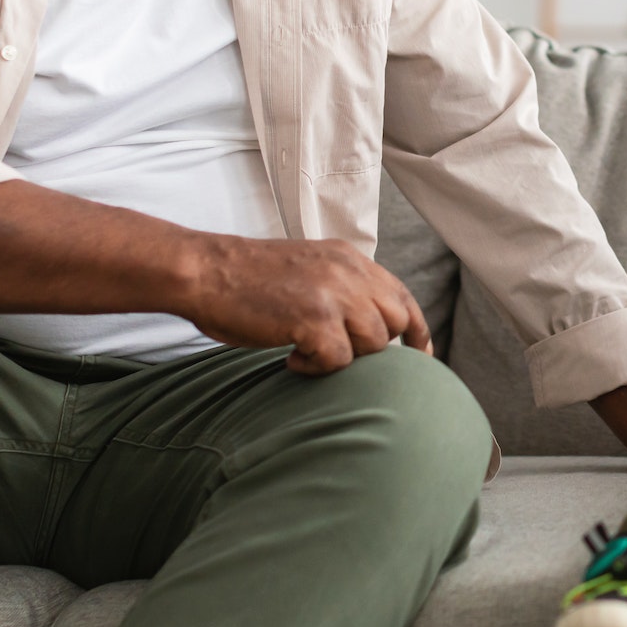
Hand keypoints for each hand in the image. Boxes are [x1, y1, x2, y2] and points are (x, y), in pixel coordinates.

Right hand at [179, 236, 432, 375]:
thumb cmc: (247, 279)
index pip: (401, 295)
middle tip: (336, 353)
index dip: (416, 329)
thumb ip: (343, 287)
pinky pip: (339, 361)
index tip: (421, 354)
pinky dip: (316, 368)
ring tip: (304, 350)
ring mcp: (333, 294)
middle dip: (374, 347)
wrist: (205, 271)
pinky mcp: (313, 319)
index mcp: (349, 258)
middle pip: (395, 321)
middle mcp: (348, 272)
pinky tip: (291, 359)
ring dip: (341, 357)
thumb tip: (372, 325)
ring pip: (372, 343)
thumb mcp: (309, 269)